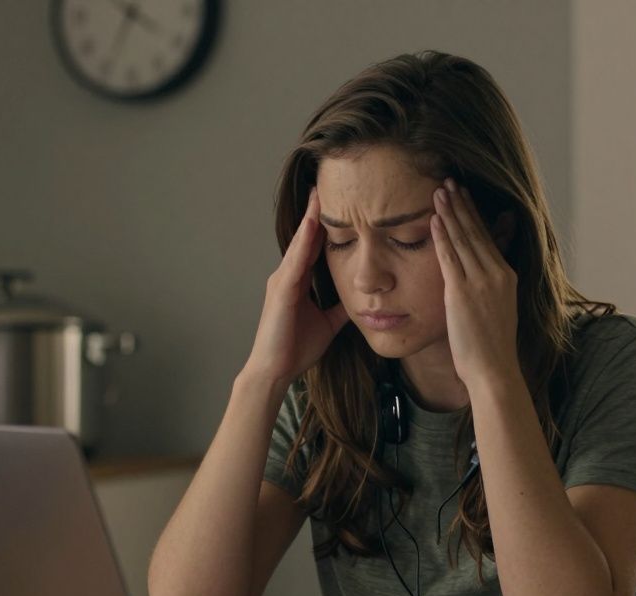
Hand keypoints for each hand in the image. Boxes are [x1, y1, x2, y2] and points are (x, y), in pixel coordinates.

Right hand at [244, 188, 349, 386]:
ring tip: (320, 193)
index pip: (315, 245)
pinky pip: (296, 261)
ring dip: (310, 218)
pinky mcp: (282, 291)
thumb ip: (340, 307)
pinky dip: (305, 242)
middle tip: (326, 182)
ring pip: (300, 243)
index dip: (325, 223)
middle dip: (315, 211)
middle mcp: (287, 275)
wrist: (274, 371)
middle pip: (305, 237)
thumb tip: (360, 298)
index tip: (338, 200)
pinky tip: (313, 224)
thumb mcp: (328, 323)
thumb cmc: (294, 349)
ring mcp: (282, 280)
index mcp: (298, 281)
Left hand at [430, 178, 519, 388]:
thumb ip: (487, 289)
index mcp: (506, 276)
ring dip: (450, 212)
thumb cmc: (491, 348)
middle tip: (449, 182)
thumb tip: (476, 279)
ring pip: (463, 239)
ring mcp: (480, 282)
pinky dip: (443, 235)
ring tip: (439, 191)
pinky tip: (434, 218)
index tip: (463, 196)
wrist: (494, 370)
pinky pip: (450, 257)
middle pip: (476, 231)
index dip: (473, 214)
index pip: (487, 237)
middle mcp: (496, 274)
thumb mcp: (495, 310)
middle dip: (461, 204)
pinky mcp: (462, 293)